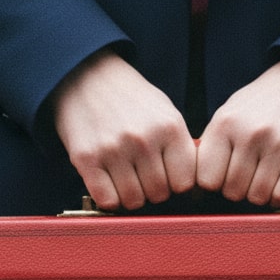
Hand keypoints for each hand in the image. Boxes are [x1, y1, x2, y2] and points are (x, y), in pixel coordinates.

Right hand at [53, 48, 197, 209]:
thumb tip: (193, 192)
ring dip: (131, 196)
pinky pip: (107, 201)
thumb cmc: (131, 100)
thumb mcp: (166, 113)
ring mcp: (114, 150)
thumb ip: (180, 148)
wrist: (86, 77)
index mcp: (169, 127)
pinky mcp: (87, 159)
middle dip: (152, 190)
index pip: (185, 183)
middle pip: (159, 194)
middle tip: (142, 175)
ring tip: (125, 177)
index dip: (176, 184)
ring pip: (134, 201)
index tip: (166, 176)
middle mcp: (143, 139)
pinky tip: (109, 183)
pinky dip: (110, 199)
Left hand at [196, 55, 279, 207]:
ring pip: (257, 197)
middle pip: (232, 192)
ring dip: (261, 193)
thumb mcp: (231, 112)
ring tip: (266, 176)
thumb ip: (213, 144)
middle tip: (250, 174)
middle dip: (239, 189)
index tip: (225, 175)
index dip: (215, 182)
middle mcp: (251, 133)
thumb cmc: (266, 102)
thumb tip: (196, 185)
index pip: (207, 179)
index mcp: (226, 122)